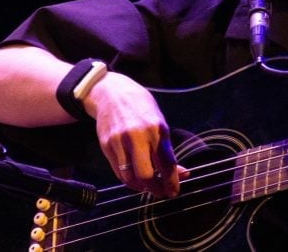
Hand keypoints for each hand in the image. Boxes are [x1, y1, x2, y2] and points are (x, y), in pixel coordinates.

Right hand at [81, 72, 184, 197]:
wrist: (113, 94)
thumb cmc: (142, 109)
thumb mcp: (160, 124)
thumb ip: (167, 150)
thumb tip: (181, 173)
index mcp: (157, 129)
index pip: (166, 163)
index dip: (172, 181)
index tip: (174, 192)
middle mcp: (137, 136)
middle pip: (146, 175)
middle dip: (156, 189)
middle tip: (162, 193)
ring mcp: (119, 141)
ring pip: (130, 177)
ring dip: (141, 188)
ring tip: (149, 187)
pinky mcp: (106, 146)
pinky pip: (118, 172)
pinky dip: (128, 180)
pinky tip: (135, 179)